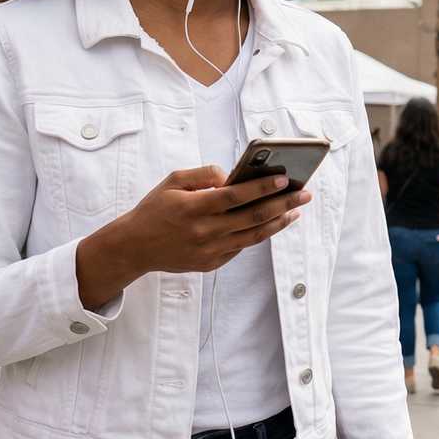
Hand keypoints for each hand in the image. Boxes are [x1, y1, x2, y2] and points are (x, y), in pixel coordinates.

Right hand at [82, 166, 312, 289]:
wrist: (134, 247)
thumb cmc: (155, 209)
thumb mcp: (173, 182)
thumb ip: (203, 175)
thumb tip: (231, 174)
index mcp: (193, 208)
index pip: (235, 196)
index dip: (261, 187)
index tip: (284, 178)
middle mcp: (204, 231)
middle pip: (252, 217)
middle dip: (283, 204)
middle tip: (304, 193)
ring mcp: (209, 251)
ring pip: (253, 236)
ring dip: (278, 222)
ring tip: (295, 210)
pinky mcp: (210, 264)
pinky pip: (241, 247)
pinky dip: (258, 234)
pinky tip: (272, 222)